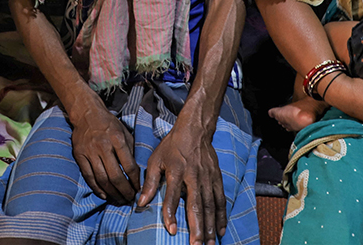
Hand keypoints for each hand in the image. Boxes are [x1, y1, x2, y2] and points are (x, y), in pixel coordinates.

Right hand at [71, 101, 140, 205]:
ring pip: (102, 179)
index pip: (129, 166)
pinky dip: (97, 188)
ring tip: (119, 199)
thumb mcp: (124, 132)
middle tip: (130, 198)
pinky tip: (105, 194)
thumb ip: (129, 150)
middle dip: (124, 191)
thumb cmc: (109, 124)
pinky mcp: (79, 156)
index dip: (135, 180)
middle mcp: (103, 146)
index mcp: (117, 139)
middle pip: (115, 176)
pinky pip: (89, 176)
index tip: (139, 188)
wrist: (86, 113)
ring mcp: (90, 152)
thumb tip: (136, 172)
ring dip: (112, 193)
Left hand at [138, 119, 224, 244]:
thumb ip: (149, 182)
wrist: (195, 130)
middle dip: (197, 227)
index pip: (173, 196)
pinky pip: (220, 200)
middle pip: (196, 205)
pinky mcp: (217, 179)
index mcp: (176, 171)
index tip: (172, 230)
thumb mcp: (156, 160)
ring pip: (210, 206)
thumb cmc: (172, 146)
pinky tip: (220, 231)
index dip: (171, 213)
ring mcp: (208, 178)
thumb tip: (140, 202)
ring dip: (210, 227)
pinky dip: (221, 216)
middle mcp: (194, 176)